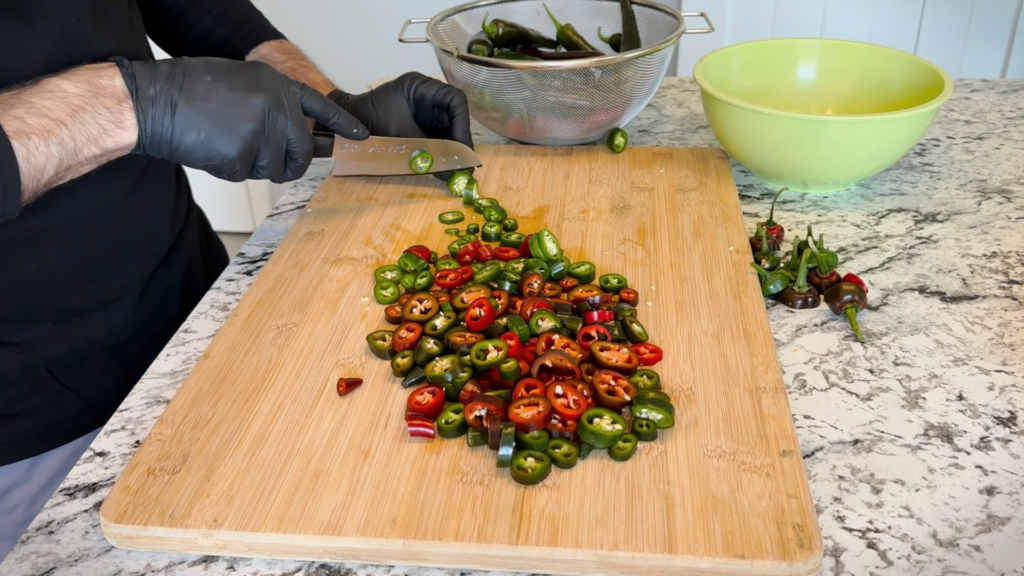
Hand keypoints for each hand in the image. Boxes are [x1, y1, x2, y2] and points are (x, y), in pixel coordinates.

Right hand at [119, 57, 368, 182]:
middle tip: (275, 164)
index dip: (341, 123)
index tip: (361, 136)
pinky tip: (212, 149)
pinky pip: (245, 175)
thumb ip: (271, 104)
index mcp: (276, 86)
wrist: (153, 101)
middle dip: (291, 164)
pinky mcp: (241, 157)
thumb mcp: (242, 83)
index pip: (319, 107)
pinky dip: (229, 170)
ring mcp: (260, 133)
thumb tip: (292, 132)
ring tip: (225, 140)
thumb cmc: (190, 90)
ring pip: (273, 168)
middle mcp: (275, 108)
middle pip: (301, 151)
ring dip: (253, 165)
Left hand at [323, 72, 473, 178]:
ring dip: (453, 151)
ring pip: (449, 130)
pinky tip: (445, 168)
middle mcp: (426, 97)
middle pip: (455, 117)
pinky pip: (438, 140)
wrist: (341, 127)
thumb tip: (450, 172)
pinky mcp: (419, 128)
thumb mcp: (399, 135)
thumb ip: (426, 151)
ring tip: (457, 171)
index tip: (461, 148)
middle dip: (460, 141)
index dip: (462, 124)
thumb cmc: (366, 121)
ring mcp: (423, 113)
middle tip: (464, 166)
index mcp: (420, 86)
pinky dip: (442, 154)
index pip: (454, 100)